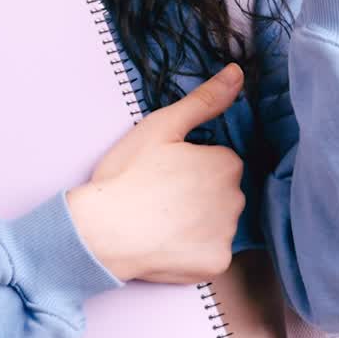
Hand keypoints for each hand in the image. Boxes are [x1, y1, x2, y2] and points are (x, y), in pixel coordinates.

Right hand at [66, 66, 245, 283]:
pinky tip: (168, 242)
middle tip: (161, 193)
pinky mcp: (216, 265)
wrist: (102, 230)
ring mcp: (227, 235)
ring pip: (218, 222)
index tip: (166, 170)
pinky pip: (212, 254)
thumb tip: (237, 72)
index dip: (192, 164)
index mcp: (226, 164)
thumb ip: (204, 100)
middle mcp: (235, 199)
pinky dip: (193, 250)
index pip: (220, 161)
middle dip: (199, 192)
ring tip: (161, 217)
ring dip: (198, 221)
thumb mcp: (162, 126)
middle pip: (222, 192)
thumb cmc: (128, 174)